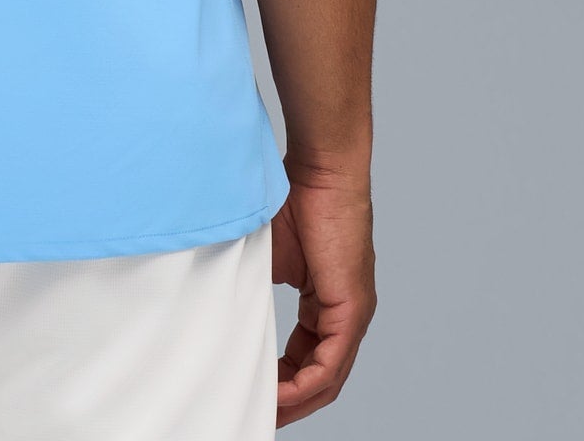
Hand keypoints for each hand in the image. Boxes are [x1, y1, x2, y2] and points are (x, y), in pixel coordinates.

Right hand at [270, 164, 375, 424]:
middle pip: (321, 378)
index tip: (254, 391)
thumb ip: (258, 288)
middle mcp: (348, 315)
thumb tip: (229, 311)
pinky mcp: (352, 309)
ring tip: (263, 412)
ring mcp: (354, 314)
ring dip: (295, 401)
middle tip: (257, 413)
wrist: (321, 169)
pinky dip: (304, 385)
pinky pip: (330, 365)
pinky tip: (280, 394)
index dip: (282, 382)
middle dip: (289, 402)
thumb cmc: (296, 198)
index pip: (309, 359)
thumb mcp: (269, 256)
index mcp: (330, 303)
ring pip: (328, 379)